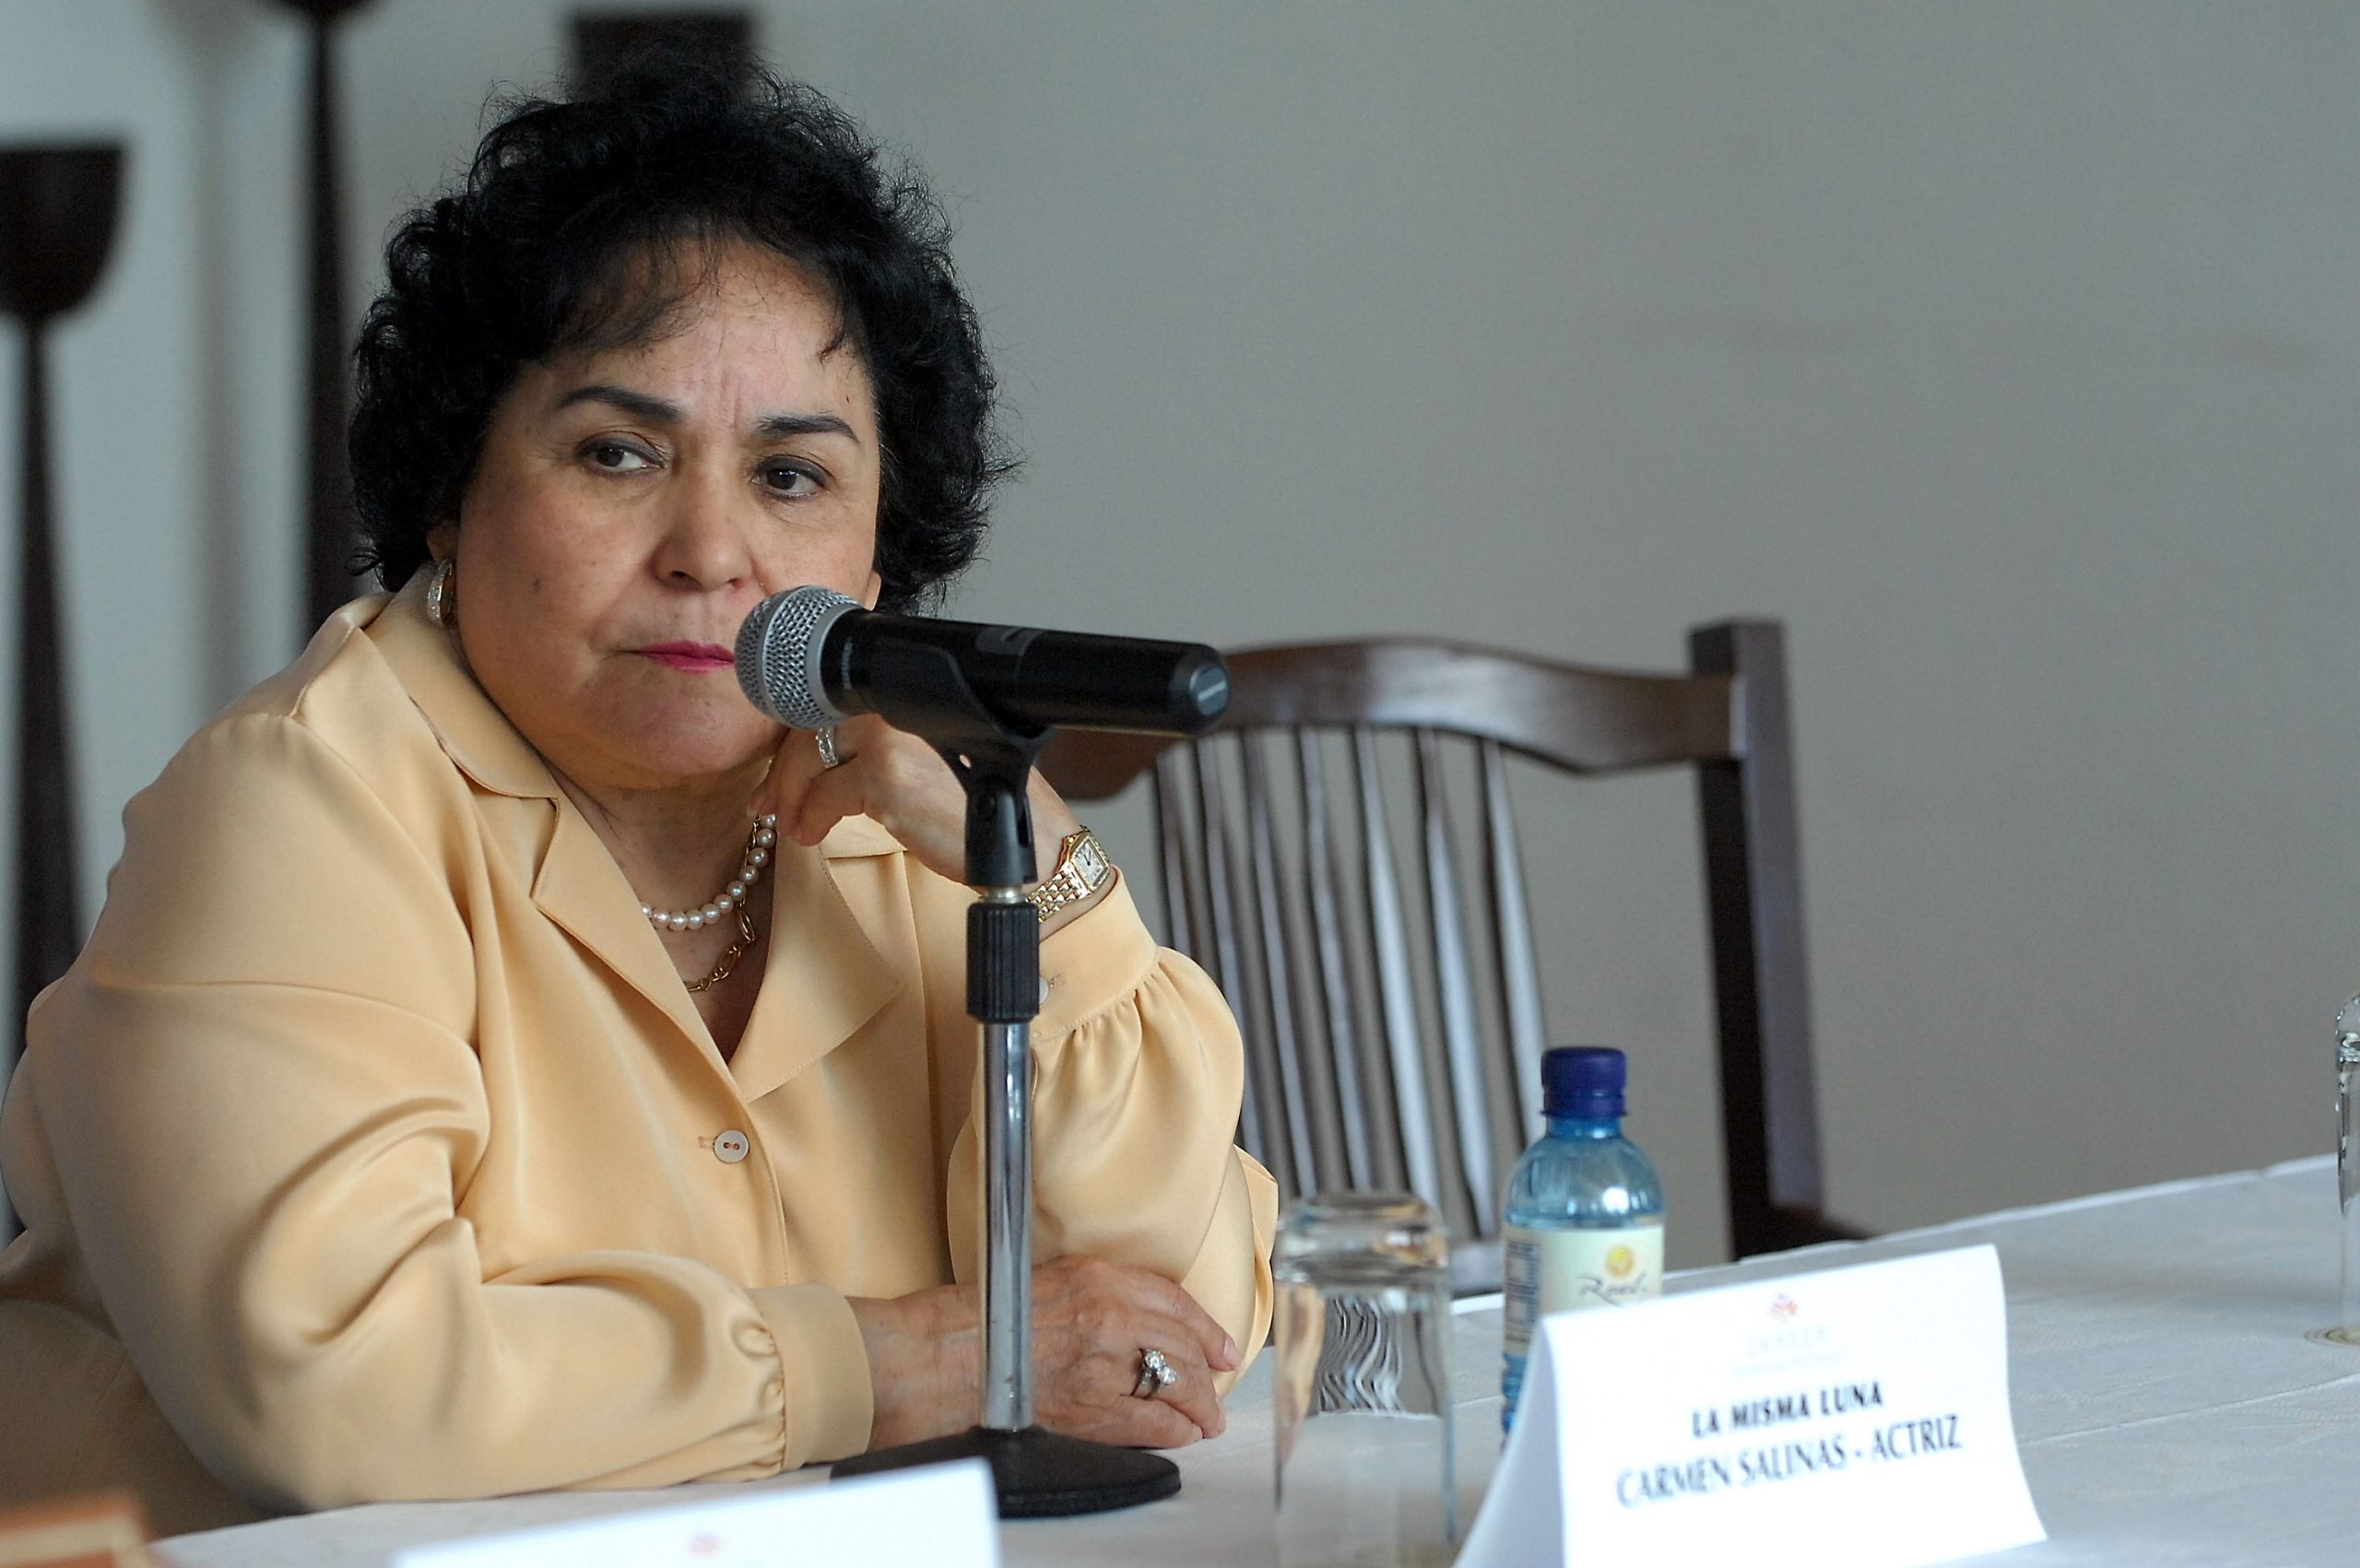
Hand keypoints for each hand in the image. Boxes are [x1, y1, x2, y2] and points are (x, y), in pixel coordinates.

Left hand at [755, 717, 1083, 896]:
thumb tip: (818, 758)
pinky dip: (812, 816)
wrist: (1026, 844)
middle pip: (814, 727)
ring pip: (812, 758)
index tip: (781, 772)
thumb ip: (885, 742)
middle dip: (785, 771)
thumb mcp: (933, 755)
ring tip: (794, 825)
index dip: (799, 740)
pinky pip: (825, 794)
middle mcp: (899, 701)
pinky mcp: (886, 776)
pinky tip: (814, 833)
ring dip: (794, 797)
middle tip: (770, 803)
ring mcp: (891, 735)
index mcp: (909, 691)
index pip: (833, 704)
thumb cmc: (986, 805)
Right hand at [849, 1256, 1242, 1451]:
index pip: (1174, 1300)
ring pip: (1174, 1385)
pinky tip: (1182, 1434)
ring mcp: (1102, 1365)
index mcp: (1097, 1276)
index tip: (1220, 1343)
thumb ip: (1099, 1291)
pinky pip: (1150, 1423)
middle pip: (1182, 1346)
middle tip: (1220, 1384)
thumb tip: (1141, 1318)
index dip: (1205, 1326)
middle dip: (1208, 1372)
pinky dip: (1173, 1430)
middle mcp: (1109, 1316)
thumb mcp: (1049, 1278)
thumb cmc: (978, 1317)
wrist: (940, 1356)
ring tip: (1208, 1419)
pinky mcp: (1090, 1409)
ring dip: (1199, 1406)